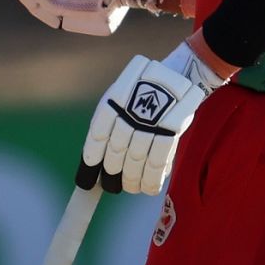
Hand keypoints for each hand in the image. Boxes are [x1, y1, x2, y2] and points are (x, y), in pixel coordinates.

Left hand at [78, 43, 225, 195]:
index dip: (92, 161)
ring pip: (136, 160)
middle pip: (117, 151)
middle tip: (112, 187)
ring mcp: (151, 120)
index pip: (97, 136)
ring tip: (130, 188)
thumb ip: (108, 123)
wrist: (177, 76)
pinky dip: (152, 179)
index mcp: (113, 100)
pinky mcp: (171, 129)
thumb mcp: (120, 97)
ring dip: (132, 180)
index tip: (87, 180)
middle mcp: (130, 110)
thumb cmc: (142, 92)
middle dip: (112, 174)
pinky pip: (158, 162)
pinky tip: (148, 188)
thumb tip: (96, 160)